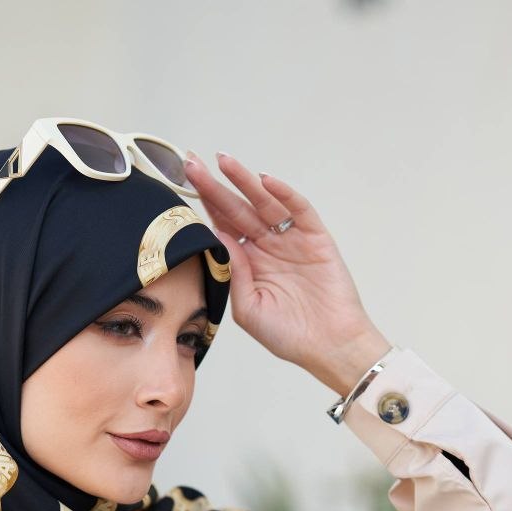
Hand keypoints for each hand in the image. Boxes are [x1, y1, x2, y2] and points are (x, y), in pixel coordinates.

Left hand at [183, 150, 392, 394]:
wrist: (329, 346)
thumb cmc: (288, 335)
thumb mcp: (248, 308)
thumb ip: (233, 273)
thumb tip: (218, 236)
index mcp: (249, 263)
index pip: (223, 227)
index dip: (204, 206)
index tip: (183, 187)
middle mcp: (267, 246)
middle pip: (237, 209)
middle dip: (215, 186)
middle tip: (191, 163)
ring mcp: (291, 239)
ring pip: (264, 202)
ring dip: (244, 181)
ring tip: (223, 162)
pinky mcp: (316, 238)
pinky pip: (298, 210)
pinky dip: (283, 194)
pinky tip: (265, 182)